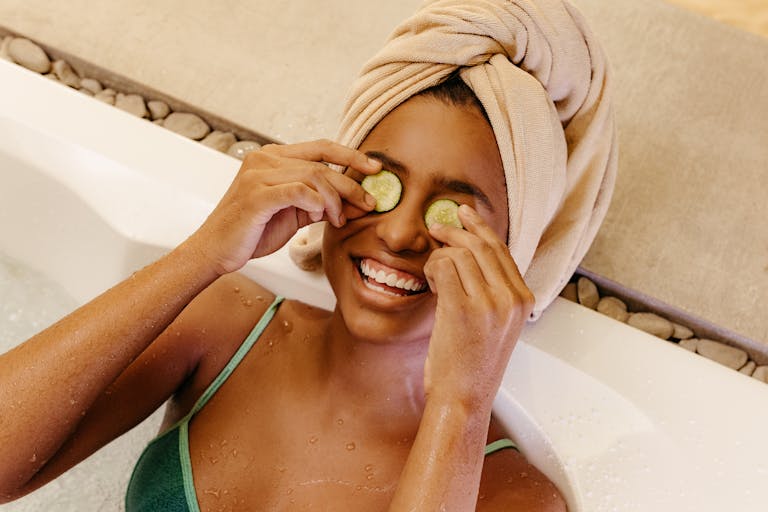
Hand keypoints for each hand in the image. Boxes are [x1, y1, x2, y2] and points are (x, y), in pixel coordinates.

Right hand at [187, 139, 379, 274]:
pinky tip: (319, 215)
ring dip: (335, 200)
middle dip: (351, 185)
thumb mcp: (295, 213)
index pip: (321, 147)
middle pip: (322, 163)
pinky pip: (298, 191)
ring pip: (314, 176)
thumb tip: (357, 202)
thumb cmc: (254, 231)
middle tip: (368, 204)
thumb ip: (321, 203)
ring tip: (339, 220)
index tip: (376, 168)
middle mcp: (265, 158)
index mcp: (274, 157)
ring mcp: (258, 174)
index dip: (351, 155)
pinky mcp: (255, 195)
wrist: (216, 250)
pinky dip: (316, 203)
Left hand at [422, 204, 534, 410]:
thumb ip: (491, 290)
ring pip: (459, 254)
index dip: (479, 227)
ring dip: (438, 258)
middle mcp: (512, 298)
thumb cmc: (471, 364)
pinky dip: (431, 268)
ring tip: (432, 276)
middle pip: (481, 245)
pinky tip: (430, 284)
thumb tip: (468, 253)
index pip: (501, 250)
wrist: (463, 398)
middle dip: (455, 231)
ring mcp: (490, 303)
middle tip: (435, 228)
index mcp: (523, 300)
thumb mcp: (496, 324)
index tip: (463, 214)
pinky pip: (443, 267)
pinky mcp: (463, 309)